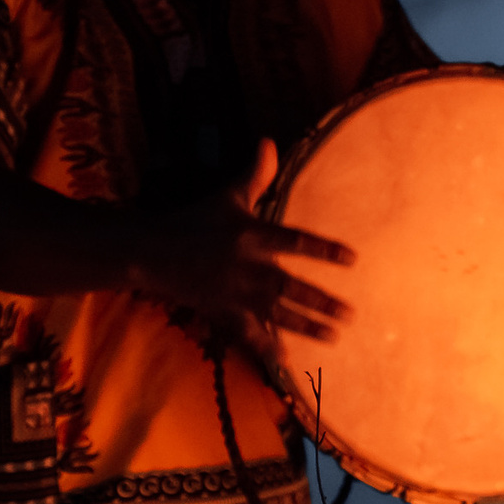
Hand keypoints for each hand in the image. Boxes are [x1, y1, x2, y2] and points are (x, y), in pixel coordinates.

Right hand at [136, 139, 353, 345]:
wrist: (149, 250)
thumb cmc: (193, 219)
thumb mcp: (226, 196)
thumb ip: (255, 175)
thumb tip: (269, 141)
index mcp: (251, 235)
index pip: (296, 242)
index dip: (325, 251)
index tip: (353, 260)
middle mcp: (246, 266)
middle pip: (289, 287)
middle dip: (321, 301)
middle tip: (350, 314)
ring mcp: (233, 293)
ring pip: (275, 313)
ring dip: (306, 325)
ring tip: (334, 335)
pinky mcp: (220, 311)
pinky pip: (246, 333)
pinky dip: (265, 347)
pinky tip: (287, 362)